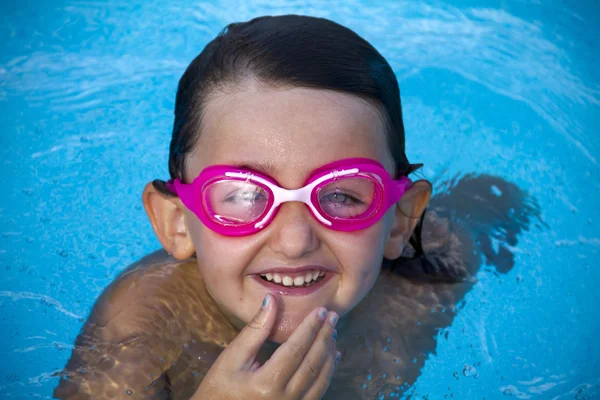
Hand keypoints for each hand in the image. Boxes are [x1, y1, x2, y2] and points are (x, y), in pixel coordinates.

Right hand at [191, 293, 339, 399]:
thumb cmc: (218, 388)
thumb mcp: (232, 357)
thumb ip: (255, 330)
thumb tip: (271, 300)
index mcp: (267, 382)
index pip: (296, 349)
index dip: (310, 328)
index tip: (321, 310)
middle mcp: (285, 398)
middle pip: (313, 363)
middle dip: (324, 337)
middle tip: (333, 316)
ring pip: (320, 379)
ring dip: (329, 354)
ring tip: (332, 333)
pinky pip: (318, 392)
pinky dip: (328, 373)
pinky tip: (332, 358)